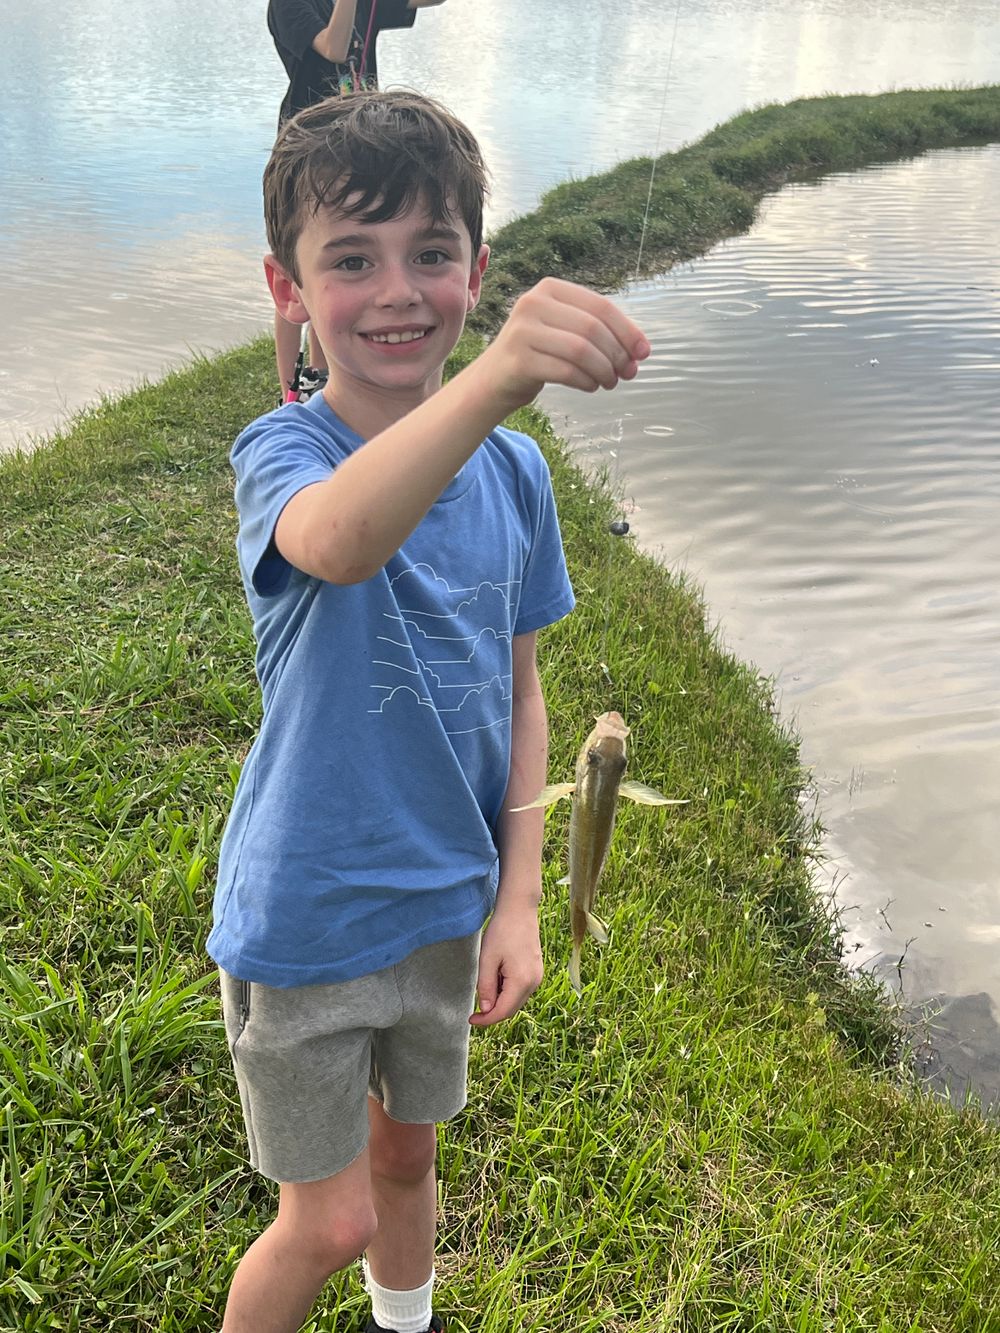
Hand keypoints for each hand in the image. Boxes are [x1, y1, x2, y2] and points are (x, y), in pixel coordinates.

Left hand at [469, 901, 543, 1026]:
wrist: (519, 909)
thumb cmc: (502, 931)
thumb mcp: (487, 959)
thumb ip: (486, 986)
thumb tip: (486, 1009)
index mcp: (521, 981)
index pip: (503, 1011)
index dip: (486, 1019)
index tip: (471, 1019)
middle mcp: (534, 982)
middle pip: (511, 1009)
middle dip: (492, 1012)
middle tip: (474, 1009)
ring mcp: (537, 977)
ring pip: (516, 1000)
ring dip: (499, 1000)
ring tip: (486, 982)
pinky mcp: (536, 971)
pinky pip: (520, 989)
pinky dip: (507, 991)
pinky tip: (496, 976)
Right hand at [480, 277, 649, 414]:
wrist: (497, 377)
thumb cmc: (541, 352)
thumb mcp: (567, 330)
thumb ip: (600, 333)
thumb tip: (640, 351)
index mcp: (550, 288)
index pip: (600, 306)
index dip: (627, 330)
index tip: (643, 353)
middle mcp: (533, 303)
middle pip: (592, 329)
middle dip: (617, 354)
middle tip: (626, 373)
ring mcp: (522, 331)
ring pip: (580, 351)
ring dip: (603, 370)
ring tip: (609, 382)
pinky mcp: (519, 361)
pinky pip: (566, 372)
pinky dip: (586, 382)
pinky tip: (591, 386)